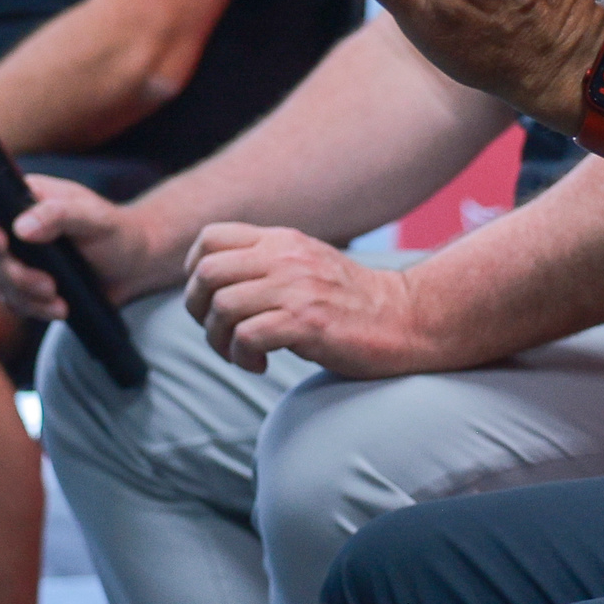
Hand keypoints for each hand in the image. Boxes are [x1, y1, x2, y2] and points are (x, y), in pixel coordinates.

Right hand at [0, 175, 163, 318]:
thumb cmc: (118, 231)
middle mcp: (17, 229)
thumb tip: (20, 227)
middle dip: (16, 274)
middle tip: (48, 283)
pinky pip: (17, 303)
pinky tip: (62, 309)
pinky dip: (37, 310)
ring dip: (28, 295)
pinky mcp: (30, 287)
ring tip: (59, 298)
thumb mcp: (95, 217)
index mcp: (25, 201)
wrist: (137, 265)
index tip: (0, 243)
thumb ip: (60, 214)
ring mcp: (22, 260)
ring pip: (2, 283)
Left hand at [184, 225, 439, 377]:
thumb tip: (215, 281)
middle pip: (207, 273)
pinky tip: (261, 366)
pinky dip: (243, 357)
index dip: (194, 272)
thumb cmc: (354, 302)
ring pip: (223, 306)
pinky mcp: (309, 322)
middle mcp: (286, 257)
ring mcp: (298, 288)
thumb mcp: (307, 265)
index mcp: (282, 240)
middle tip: (220, 334)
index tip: (209, 301)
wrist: (409, 319)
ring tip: (242, 355)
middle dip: (198, 310)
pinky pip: (248, 336)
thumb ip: (268, 263)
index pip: (210, 238)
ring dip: (220, 341)